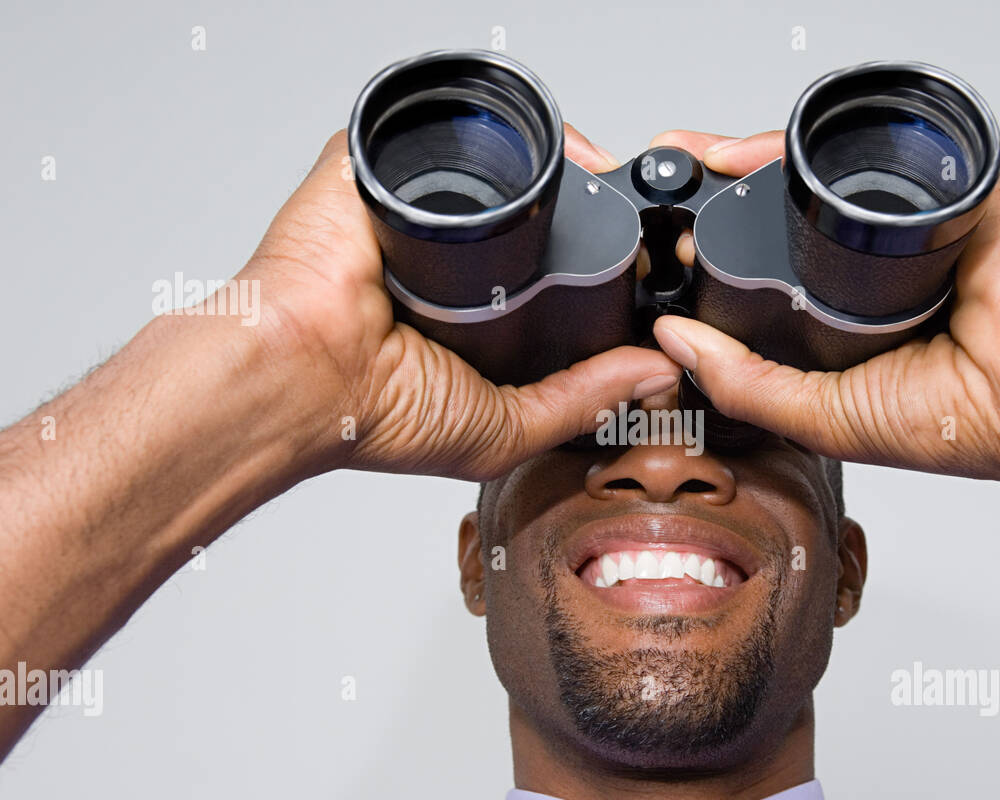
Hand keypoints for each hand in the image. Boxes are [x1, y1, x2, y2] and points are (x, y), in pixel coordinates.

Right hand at [235, 125, 677, 480]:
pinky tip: (532, 158)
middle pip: (534, 215)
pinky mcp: (375, 169)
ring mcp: (414, 210)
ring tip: (592, 186)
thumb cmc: (375, 415)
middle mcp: (448, 260)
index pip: (550, 274)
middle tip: (629, 221)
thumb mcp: (506, 425)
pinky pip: (436, 131)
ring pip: (498, 166)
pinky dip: (483, 136)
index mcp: (474, 315)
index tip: (643, 269)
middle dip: (586, 211)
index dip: (600, 267)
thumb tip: (656, 374)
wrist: (302, 376)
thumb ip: (582, 398)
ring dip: (549, 169)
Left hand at [647, 129, 999, 482]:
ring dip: (753, 161)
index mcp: (842, 323)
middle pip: (782, 213)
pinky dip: (812, 145)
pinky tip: (760, 154)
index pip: (764, 275)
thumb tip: (673, 343)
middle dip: (720, 195)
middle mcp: (869, 269)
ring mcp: (904, 224)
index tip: (664, 250)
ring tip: (697, 163)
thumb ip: (745, 383)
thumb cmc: (959, 421)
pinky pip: (870, 148)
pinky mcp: (942, 186)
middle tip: (670, 188)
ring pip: (818, 174)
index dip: (710, 259)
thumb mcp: (822, 416)